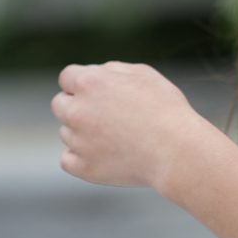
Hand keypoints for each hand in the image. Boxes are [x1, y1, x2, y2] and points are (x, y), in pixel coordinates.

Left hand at [51, 62, 196, 187]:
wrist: (177, 150)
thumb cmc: (166, 109)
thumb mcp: (144, 75)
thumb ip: (113, 70)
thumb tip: (96, 74)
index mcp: (90, 83)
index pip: (67, 77)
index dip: (82, 84)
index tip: (96, 93)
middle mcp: (77, 110)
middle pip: (59, 104)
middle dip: (76, 106)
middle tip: (103, 115)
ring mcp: (78, 140)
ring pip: (66, 132)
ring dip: (82, 132)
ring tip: (116, 138)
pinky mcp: (83, 167)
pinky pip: (68, 160)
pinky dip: (81, 158)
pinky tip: (103, 155)